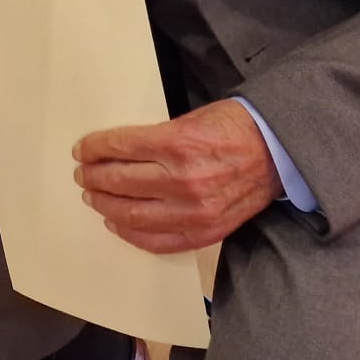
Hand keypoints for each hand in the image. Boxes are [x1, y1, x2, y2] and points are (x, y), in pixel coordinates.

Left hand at [75, 101, 283, 253]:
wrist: (277, 152)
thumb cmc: (235, 128)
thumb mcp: (192, 119)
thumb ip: (157, 137)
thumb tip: (119, 152)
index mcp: (179, 143)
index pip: (121, 147)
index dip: (95, 149)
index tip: (81, 150)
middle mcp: (183, 179)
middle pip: (121, 181)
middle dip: (95, 177)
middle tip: (84, 174)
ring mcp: (193, 210)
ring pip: (132, 214)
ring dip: (106, 205)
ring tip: (94, 198)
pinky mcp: (203, 231)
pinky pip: (157, 241)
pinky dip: (130, 234)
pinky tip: (116, 224)